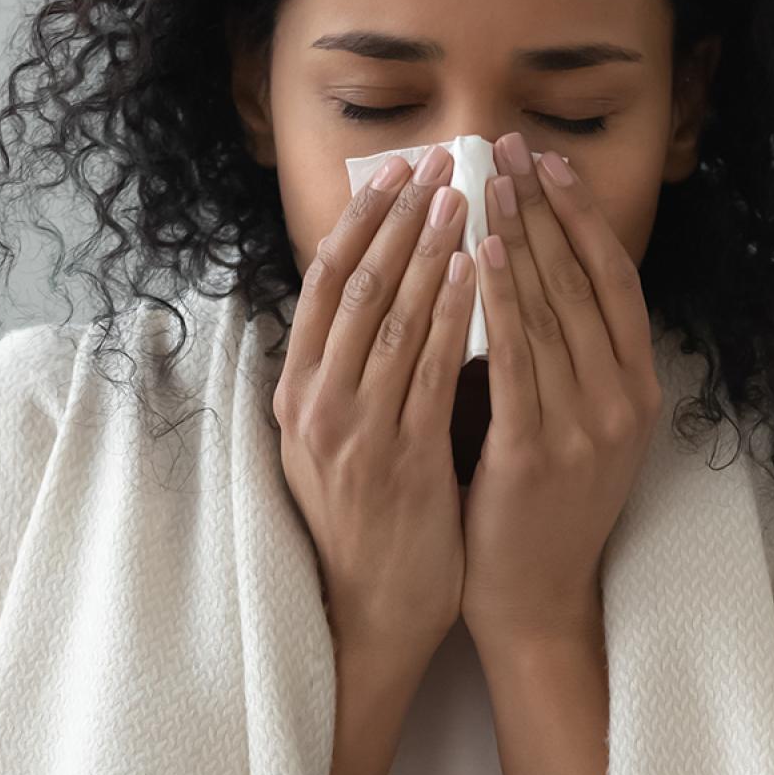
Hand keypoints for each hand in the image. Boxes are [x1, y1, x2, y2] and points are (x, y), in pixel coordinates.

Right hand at [274, 143, 479, 672]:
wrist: (369, 613)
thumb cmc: (366, 523)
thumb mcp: (335, 439)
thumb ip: (349, 372)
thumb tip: (378, 294)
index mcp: (295, 393)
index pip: (323, 282)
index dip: (359, 220)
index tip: (394, 170)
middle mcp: (314, 404)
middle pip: (354, 285)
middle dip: (398, 217)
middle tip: (438, 160)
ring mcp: (353, 432)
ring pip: (391, 318)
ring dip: (429, 249)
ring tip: (463, 196)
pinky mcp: (399, 461)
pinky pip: (429, 372)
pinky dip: (453, 314)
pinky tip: (478, 272)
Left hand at [460, 132, 661, 655]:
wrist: (534, 596)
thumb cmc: (538, 505)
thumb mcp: (574, 421)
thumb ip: (562, 354)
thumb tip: (523, 264)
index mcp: (638, 388)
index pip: (614, 279)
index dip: (582, 216)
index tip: (547, 162)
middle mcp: (623, 401)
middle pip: (582, 282)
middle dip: (542, 209)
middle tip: (507, 149)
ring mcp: (587, 428)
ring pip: (551, 311)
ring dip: (517, 237)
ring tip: (486, 182)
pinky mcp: (539, 453)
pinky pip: (517, 360)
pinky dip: (498, 302)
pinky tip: (476, 255)